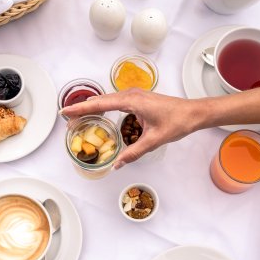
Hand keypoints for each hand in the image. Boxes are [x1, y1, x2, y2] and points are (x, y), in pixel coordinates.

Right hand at [61, 85, 259, 168]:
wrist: (194, 112)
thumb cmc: (177, 122)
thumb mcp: (154, 140)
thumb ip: (134, 153)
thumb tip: (116, 165)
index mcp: (132, 101)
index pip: (100, 104)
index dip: (81, 109)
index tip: (65, 111)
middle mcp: (131, 94)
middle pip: (100, 100)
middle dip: (83, 109)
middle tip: (67, 118)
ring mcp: (135, 95)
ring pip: (107, 100)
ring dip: (93, 108)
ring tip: (79, 117)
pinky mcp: (138, 99)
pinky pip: (116, 102)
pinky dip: (105, 108)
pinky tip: (101, 115)